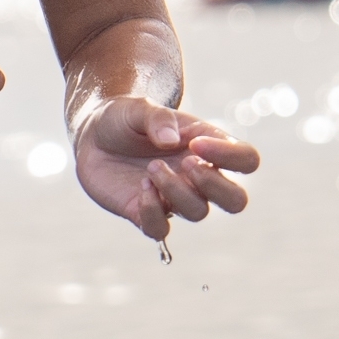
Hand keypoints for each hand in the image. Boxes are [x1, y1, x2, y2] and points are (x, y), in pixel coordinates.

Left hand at [71, 93, 258, 239]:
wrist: (92, 136)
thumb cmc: (125, 119)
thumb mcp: (138, 108)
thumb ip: (157, 118)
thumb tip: (172, 141)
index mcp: (209, 146)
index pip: (246, 160)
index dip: (231, 156)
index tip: (196, 144)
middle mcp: (198, 177)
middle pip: (236, 200)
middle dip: (215, 185)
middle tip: (186, 164)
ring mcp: (174, 198)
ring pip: (198, 212)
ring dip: (176, 191)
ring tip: (151, 168)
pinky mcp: (146, 213)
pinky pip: (161, 230)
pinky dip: (153, 213)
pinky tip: (141, 189)